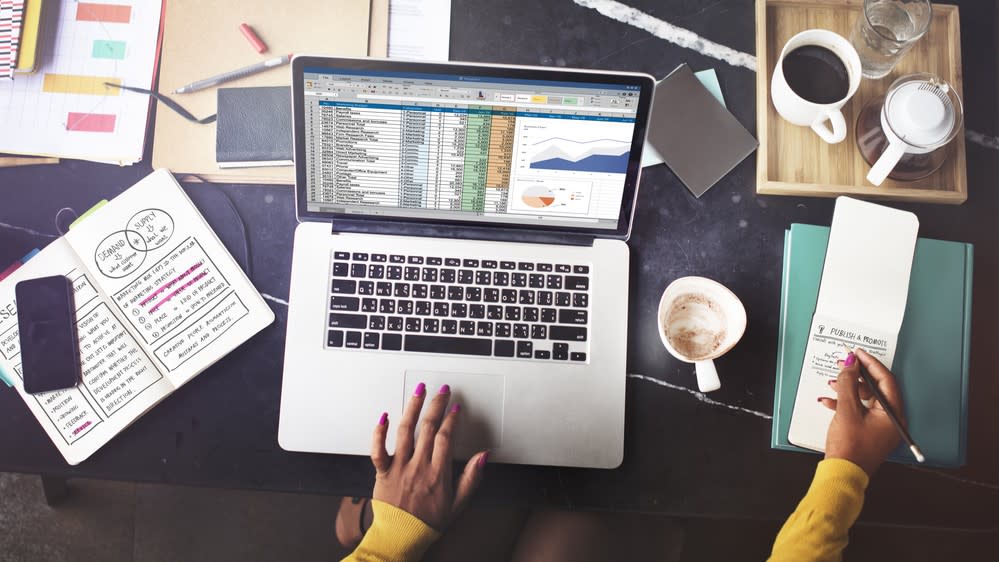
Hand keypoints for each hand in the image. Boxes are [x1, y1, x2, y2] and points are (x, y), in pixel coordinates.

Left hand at [370, 383, 488, 529]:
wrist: (401, 537)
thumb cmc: (428, 522)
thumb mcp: (458, 503)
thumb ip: (471, 478)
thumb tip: (483, 456)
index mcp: (437, 473)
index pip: (445, 437)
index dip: (452, 420)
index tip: (456, 408)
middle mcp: (418, 466)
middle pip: (428, 428)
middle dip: (436, 405)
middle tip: (442, 391)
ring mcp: (399, 467)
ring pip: (405, 430)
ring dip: (412, 407)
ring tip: (419, 391)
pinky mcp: (382, 472)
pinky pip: (378, 449)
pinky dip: (379, 431)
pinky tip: (384, 416)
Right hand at [819, 348, 903, 476]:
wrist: (842, 474)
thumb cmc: (850, 447)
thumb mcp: (847, 410)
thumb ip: (848, 383)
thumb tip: (850, 364)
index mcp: (893, 414)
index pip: (886, 380)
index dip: (870, 364)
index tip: (857, 353)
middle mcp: (891, 420)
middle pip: (875, 388)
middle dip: (856, 376)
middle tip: (844, 364)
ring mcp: (880, 427)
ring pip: (865, 399)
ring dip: (848, 389)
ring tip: (833, 383)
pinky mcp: (868, 432)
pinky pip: (858, 411)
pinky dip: (844, 404)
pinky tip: (830, 402)